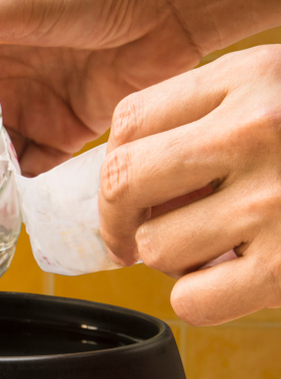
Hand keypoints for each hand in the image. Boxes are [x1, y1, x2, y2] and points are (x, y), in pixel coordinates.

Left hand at [99, 46, 280, 325]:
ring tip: (216, 250)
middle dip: (118, 218)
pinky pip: (191, 300)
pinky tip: (237, 281)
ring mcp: (278, 200)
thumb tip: (127, 170)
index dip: (114, 161)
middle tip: (135, 234)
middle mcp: (260, 130)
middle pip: (121, 181)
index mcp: (254, 77)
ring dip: (172, 260)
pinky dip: (202, 300)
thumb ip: (216, 112)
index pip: (131, 118)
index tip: (127, 189)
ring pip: (155, 247)